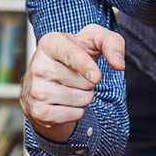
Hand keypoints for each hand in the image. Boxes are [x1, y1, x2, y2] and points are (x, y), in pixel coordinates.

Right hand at [19, 24, 125, 141]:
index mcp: (50, 43)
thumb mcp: (92, 40)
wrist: (46, 79)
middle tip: (75, 75)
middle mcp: (38, 66)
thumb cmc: (73, 55)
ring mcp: (36, 91)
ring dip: (84, 96)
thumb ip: (111, 42)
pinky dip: (77, 110)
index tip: (96, 77)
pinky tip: (64, 101)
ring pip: (81, 99)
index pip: (71, 55)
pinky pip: (75, 115)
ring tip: (70, 87)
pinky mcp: (39, 112)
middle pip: (84, 82)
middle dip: (89, 81)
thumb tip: (119, 64)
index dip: (85, 66)